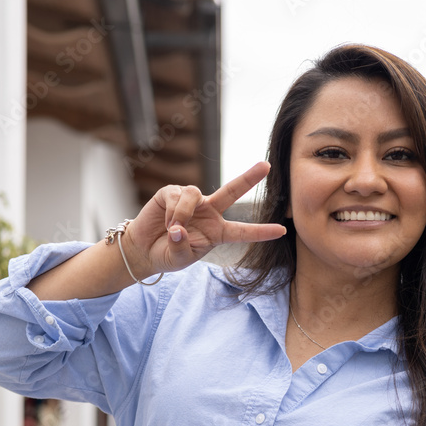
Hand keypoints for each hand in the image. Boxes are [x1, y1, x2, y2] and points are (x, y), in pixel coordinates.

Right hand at [123, 161, 285, 276]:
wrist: (144, 249)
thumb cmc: (166, 255)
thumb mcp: (179, 259)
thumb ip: (182, 247)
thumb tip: (179, 228)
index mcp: (217, 232)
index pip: (242, 231)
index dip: (261, 231)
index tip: (281, 230)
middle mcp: (209, 212)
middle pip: (232, 191)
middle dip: (249, 177)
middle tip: (267, 166)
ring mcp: (192, 200)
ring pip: (195, 194)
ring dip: (183, 214)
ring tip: (173, 229)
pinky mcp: (172, 192)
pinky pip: (178, 196)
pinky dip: (172, 211)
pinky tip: (166, 222)